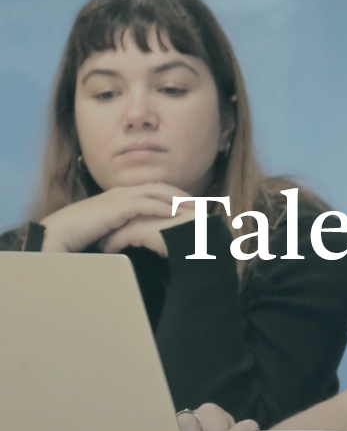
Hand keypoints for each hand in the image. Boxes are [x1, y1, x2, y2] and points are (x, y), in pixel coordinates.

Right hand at [39, 183, 189, 252]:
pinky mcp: (113, 208)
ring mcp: (118, 198)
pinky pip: (142, 204)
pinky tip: (176, 214)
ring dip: (179, 200)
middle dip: (184, 196)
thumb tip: (144, 241)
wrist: (56, 234)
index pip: (157, 192)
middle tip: (206, 205)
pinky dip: (161, 208)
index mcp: (123, 197)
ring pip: (156, 193)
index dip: (177, 198)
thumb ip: (128, 230)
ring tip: (197, 208)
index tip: (197, 207)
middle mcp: (123, 193)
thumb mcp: (111, 231)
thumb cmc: (81, 235)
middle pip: (162, 189)